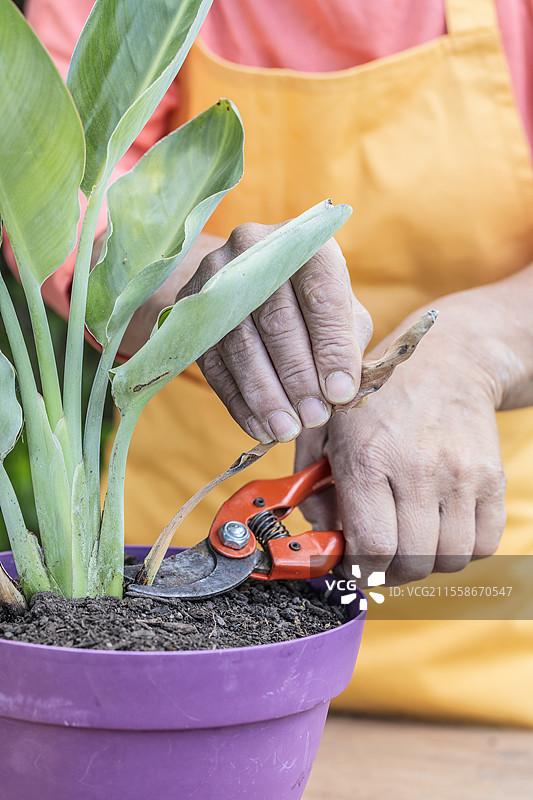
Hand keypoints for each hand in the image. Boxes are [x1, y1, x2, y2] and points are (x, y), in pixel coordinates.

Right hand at [176, 222, 372, 442]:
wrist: (249, 277)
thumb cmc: (311, 300)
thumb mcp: (342, 309)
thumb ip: (348, 344)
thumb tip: (345, 394)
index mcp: (304, 242)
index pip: (320, 296)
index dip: (332, 348)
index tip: (341, 393)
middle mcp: (256, 249)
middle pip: (276, 320)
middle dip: (298, 377)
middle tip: (314, 418)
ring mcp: (217, 277)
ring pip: (240, 343)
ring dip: (266, 395)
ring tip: (287, 429)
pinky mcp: (191, 310)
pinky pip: (213, 363)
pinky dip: (238, 401)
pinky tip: (260, 426)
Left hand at [295, 290, 511, 583]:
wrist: (446, 361)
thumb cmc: (377, 397)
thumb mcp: (326, 427)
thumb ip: (310, 484)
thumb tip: (322, 535)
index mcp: (367, 456)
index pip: (371, 546)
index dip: (357, 570)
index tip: (350, 564)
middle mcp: (417, 467)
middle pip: (410, 561)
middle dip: (387, 572)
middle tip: (377, 557)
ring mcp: (461, 474)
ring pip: (448, 560)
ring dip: (424, 562)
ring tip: (408, 539)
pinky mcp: (492, 477)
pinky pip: (483, 544)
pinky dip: (461, 549)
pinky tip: (439, 528)